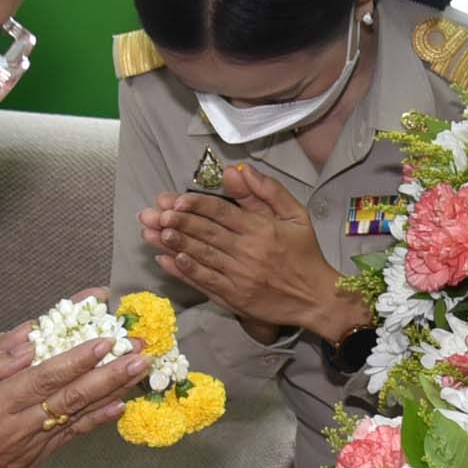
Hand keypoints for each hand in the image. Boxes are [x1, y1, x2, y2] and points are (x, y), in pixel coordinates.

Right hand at [0, 310, 148, 467]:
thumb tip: (25, 341)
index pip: (44, 378)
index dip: (77, 359)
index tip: (105, 339)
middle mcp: (18, 427)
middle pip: (72, 396)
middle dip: (110, 371)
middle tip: (140, 350)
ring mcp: (31, 445)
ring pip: (79, 413)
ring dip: (112, 389)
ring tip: (140, 368)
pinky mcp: (36, 457)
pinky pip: (72, 435)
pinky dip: (97, 419)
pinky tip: (120, 404)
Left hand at [142, 173, 356, 341]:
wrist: (316, 298)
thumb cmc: (305, 253)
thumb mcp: (296, 214)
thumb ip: (267, 191)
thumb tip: (237, 170)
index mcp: (261, 229)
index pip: (221, 212)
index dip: (196, 205)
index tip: (175, 200)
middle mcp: (247, 252)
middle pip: (205, 233)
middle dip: (176, 222)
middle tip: (153, 213)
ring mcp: (238, 276)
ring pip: (200, 256)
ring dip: (173, 244)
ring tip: (151, 232)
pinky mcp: (234, 297)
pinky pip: (204, 281)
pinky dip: (183, 270)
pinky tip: (166, 259)